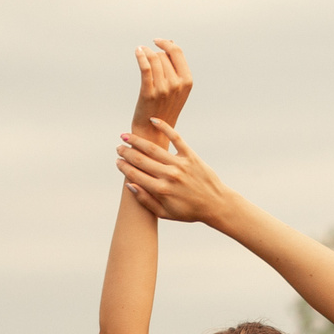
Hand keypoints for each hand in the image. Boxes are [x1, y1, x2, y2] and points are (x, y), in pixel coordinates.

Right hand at [116, 119, 233, 226]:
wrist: (215, 204)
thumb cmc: (188, 211)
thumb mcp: (165, 213)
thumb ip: (146, 201)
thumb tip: (129, 184)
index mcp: (161, 191)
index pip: (136, 175)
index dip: (124, 167)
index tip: (117, 161)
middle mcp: (169, 176)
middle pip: (141, 160)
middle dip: (127, 153)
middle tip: (119, 147)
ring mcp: (180, 164)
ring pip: (154, 149)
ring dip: (137, 141)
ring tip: (126, 136)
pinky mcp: (190, 155)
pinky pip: (176, 138)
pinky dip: (164, 127)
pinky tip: (153, 120)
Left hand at [130, 39, 191, 130]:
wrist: (153, 131)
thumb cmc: (163, 108)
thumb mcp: (176, 87)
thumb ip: (175, 66)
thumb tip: (171, 42)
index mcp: (187, 82)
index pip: (176, 52)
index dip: (166, 44)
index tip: (156, 41)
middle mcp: (177, 85)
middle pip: (163, 56)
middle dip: (154, 54)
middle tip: (148, 61)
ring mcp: (164, 89)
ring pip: (153, 59)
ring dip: (145, 52)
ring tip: (140, 51)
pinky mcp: (149, 93)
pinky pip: (145, 68)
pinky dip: (141, 56)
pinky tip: (137, 51)